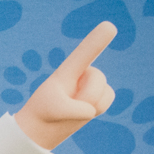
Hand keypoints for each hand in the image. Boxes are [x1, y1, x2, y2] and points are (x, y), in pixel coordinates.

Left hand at [14, 21, 116, 149]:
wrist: (44, 126)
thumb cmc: (44, 111)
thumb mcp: (52, 110)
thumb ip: (73, 109)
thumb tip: (90, 111)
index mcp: (69, 68)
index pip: (85, 51)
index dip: (97, 40)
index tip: (109, 27)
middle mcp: (84, 71)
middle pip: (96, 82)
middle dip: (82, 98)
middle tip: (63, 103)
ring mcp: (94, 84)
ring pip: (101, 96)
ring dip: (84, 108)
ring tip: (70, 108)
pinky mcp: (101, 96)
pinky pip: (104, 104)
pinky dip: (92, 112)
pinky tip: (81, 111)